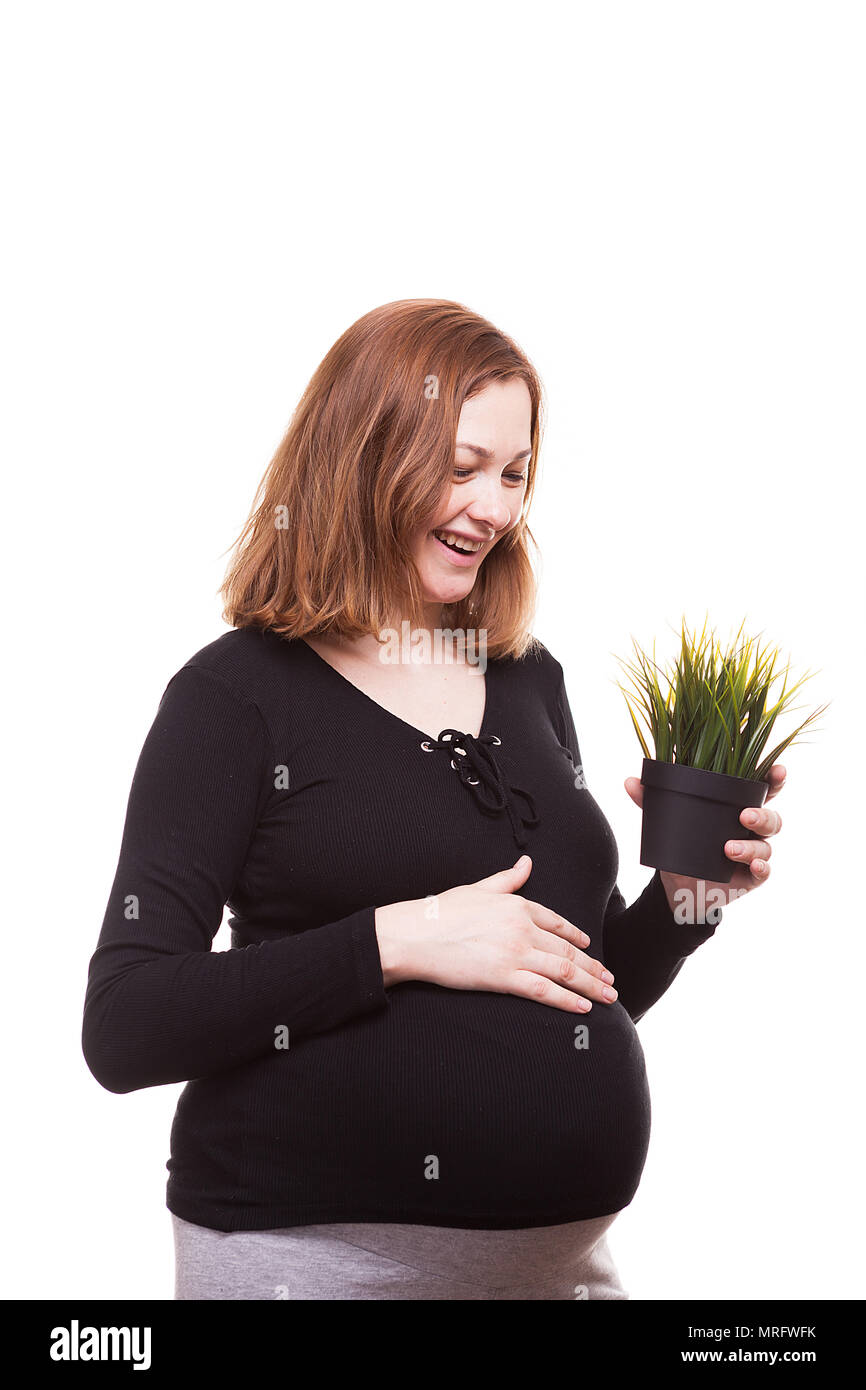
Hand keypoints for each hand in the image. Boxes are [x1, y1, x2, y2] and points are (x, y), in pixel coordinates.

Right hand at [374, 855, 619, 1012]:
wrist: (415, 934)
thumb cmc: (440, 912)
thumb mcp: (477, 888)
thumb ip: (507, 879)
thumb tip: (527, 863)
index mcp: (517, 905)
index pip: (557, 923)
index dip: (578, 938)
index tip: (590, 948)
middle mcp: (522, 927)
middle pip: (567, 950)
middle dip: (594, 968)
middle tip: (611, 980)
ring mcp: (515, 952)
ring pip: (564, 970)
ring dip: (591, 986)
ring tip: (608, 997)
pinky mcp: (504, 976)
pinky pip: (544, 990)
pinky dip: (567, 1000)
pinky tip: (583, 1007)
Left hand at [623, 763, 786, 916]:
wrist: (679, 884)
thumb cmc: (682, 842)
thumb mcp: (668, 819)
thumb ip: (652, 800)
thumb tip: (630, 780)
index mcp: (737, 806)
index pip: (763, 790)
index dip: (774, 779)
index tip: (778, 770)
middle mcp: (752, 829)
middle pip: (771, 817)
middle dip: (762, 814)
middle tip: (744, 815)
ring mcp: (754, 853)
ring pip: (766, 846)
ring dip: (751, 846)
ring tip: (728, 849)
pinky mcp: (751, 877)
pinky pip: (764, 872)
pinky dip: (761, 869)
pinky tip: (754, 867)